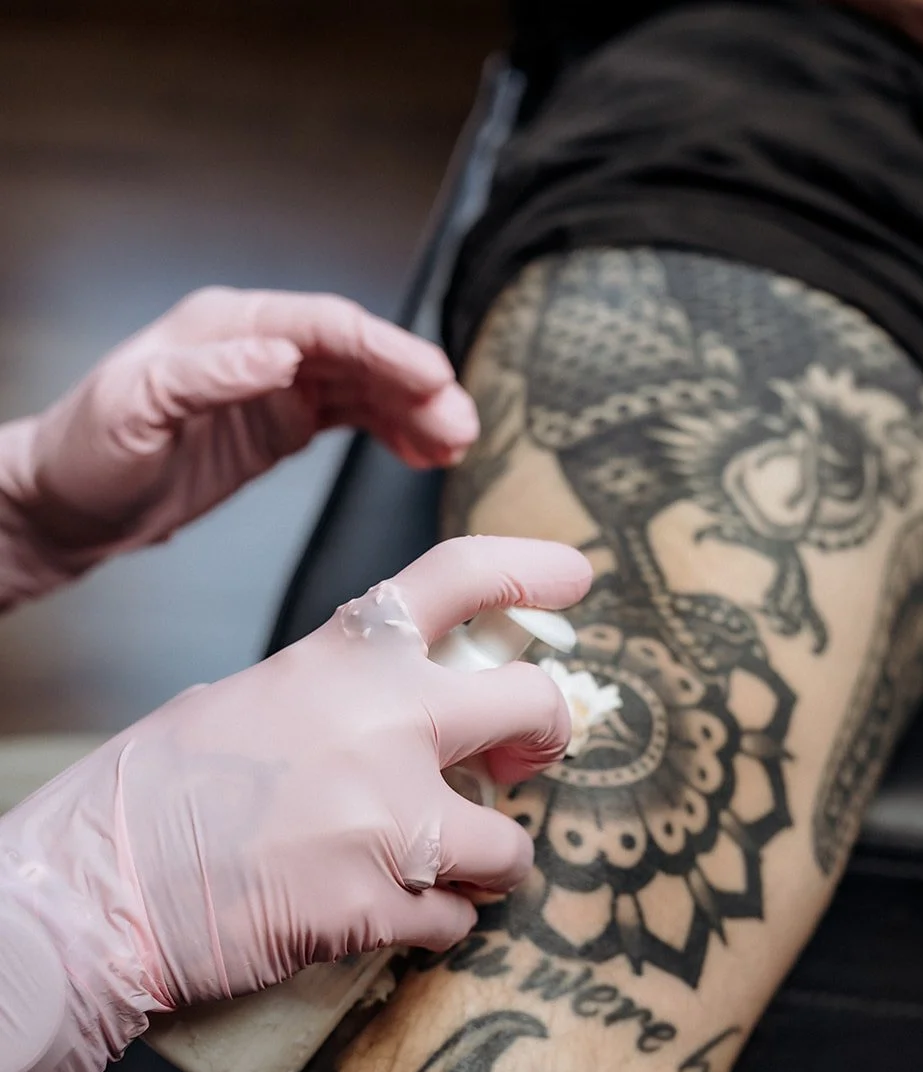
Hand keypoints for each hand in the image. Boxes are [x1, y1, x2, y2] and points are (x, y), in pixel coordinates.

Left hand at [0, 288, 479, 604]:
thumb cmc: (88, 453)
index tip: (434, 382)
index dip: (387, 352)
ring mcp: (273, 384)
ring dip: (415, 412)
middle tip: (462, 427)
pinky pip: (352, 418)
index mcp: (228, 326)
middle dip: (417, 386)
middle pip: (358, 354)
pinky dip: (391, 432)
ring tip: (455, 445)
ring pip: (364, 387)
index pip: (325, 327)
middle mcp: (258, 345)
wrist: (69, 504)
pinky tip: (422, 453)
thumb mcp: (136, 407)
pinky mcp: (279, 424)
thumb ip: (209, 374)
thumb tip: (279, 353)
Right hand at [0, 535, 591, 1071]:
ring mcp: (392, 819)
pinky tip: (387, 915)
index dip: (529, 570)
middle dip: (547, 735)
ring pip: (512, 843)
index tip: (574, 578)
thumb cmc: (162, 791)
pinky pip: (457, 919)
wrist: (101, 885)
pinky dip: (435, 922)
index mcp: (344, 659)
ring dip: (488, 860)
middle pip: (531, 705)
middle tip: (527, 760)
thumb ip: (343, 697)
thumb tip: (411, 719)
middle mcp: (385, 725)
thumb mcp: (252, 701)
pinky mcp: (383, 905)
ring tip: (442, 867)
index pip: (458, 579)